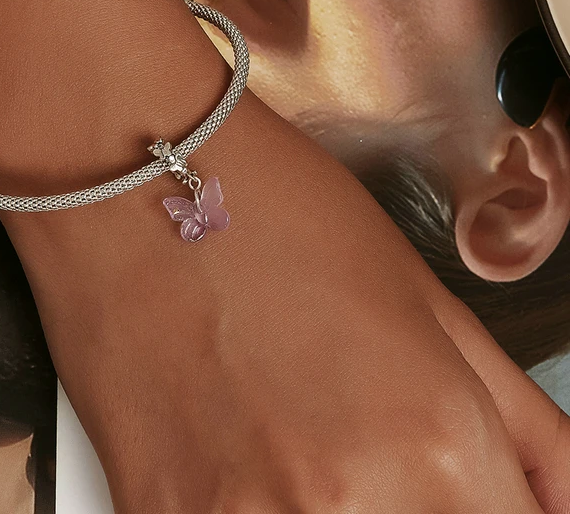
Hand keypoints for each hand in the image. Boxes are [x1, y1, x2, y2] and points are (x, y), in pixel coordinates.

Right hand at [11, 93, 569, 512]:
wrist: (131, 178)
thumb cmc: (273, 208)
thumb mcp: (423, 297)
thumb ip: (518, 422)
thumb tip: (553, 496)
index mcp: (435, 444)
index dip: (494, 512)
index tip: (464, 489)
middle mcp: (344, 503)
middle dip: (407, 502)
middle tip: (358, 443)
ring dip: (326, 504)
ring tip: (293, 435)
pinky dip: (249, 508)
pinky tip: (242, 455)